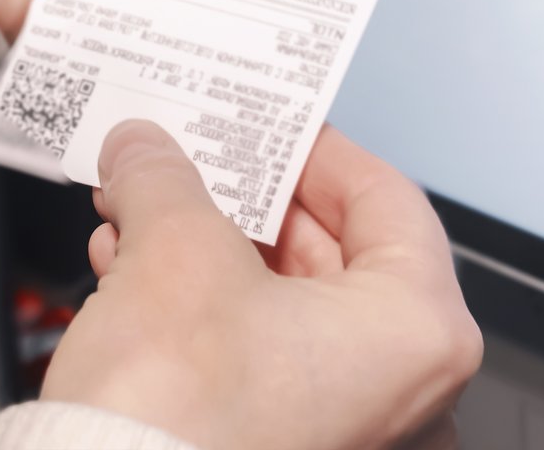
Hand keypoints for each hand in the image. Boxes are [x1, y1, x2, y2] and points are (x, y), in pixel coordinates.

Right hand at [42, 121, 480, 449]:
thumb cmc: (182, 419)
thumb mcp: (173, 249)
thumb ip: (164, 176)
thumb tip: (145, 148)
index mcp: (415, 334)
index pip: (386, 200)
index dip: (315, 149)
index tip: (268, 126)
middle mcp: (396, 389)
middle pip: (326, 251)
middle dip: (239, 199)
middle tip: (190, 159)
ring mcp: (342, 427)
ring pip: (277, 302)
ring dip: (201, 246)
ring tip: (140, 207)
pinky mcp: (279, 445)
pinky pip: (249, 353)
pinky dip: (193, 305)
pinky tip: (128, 269)